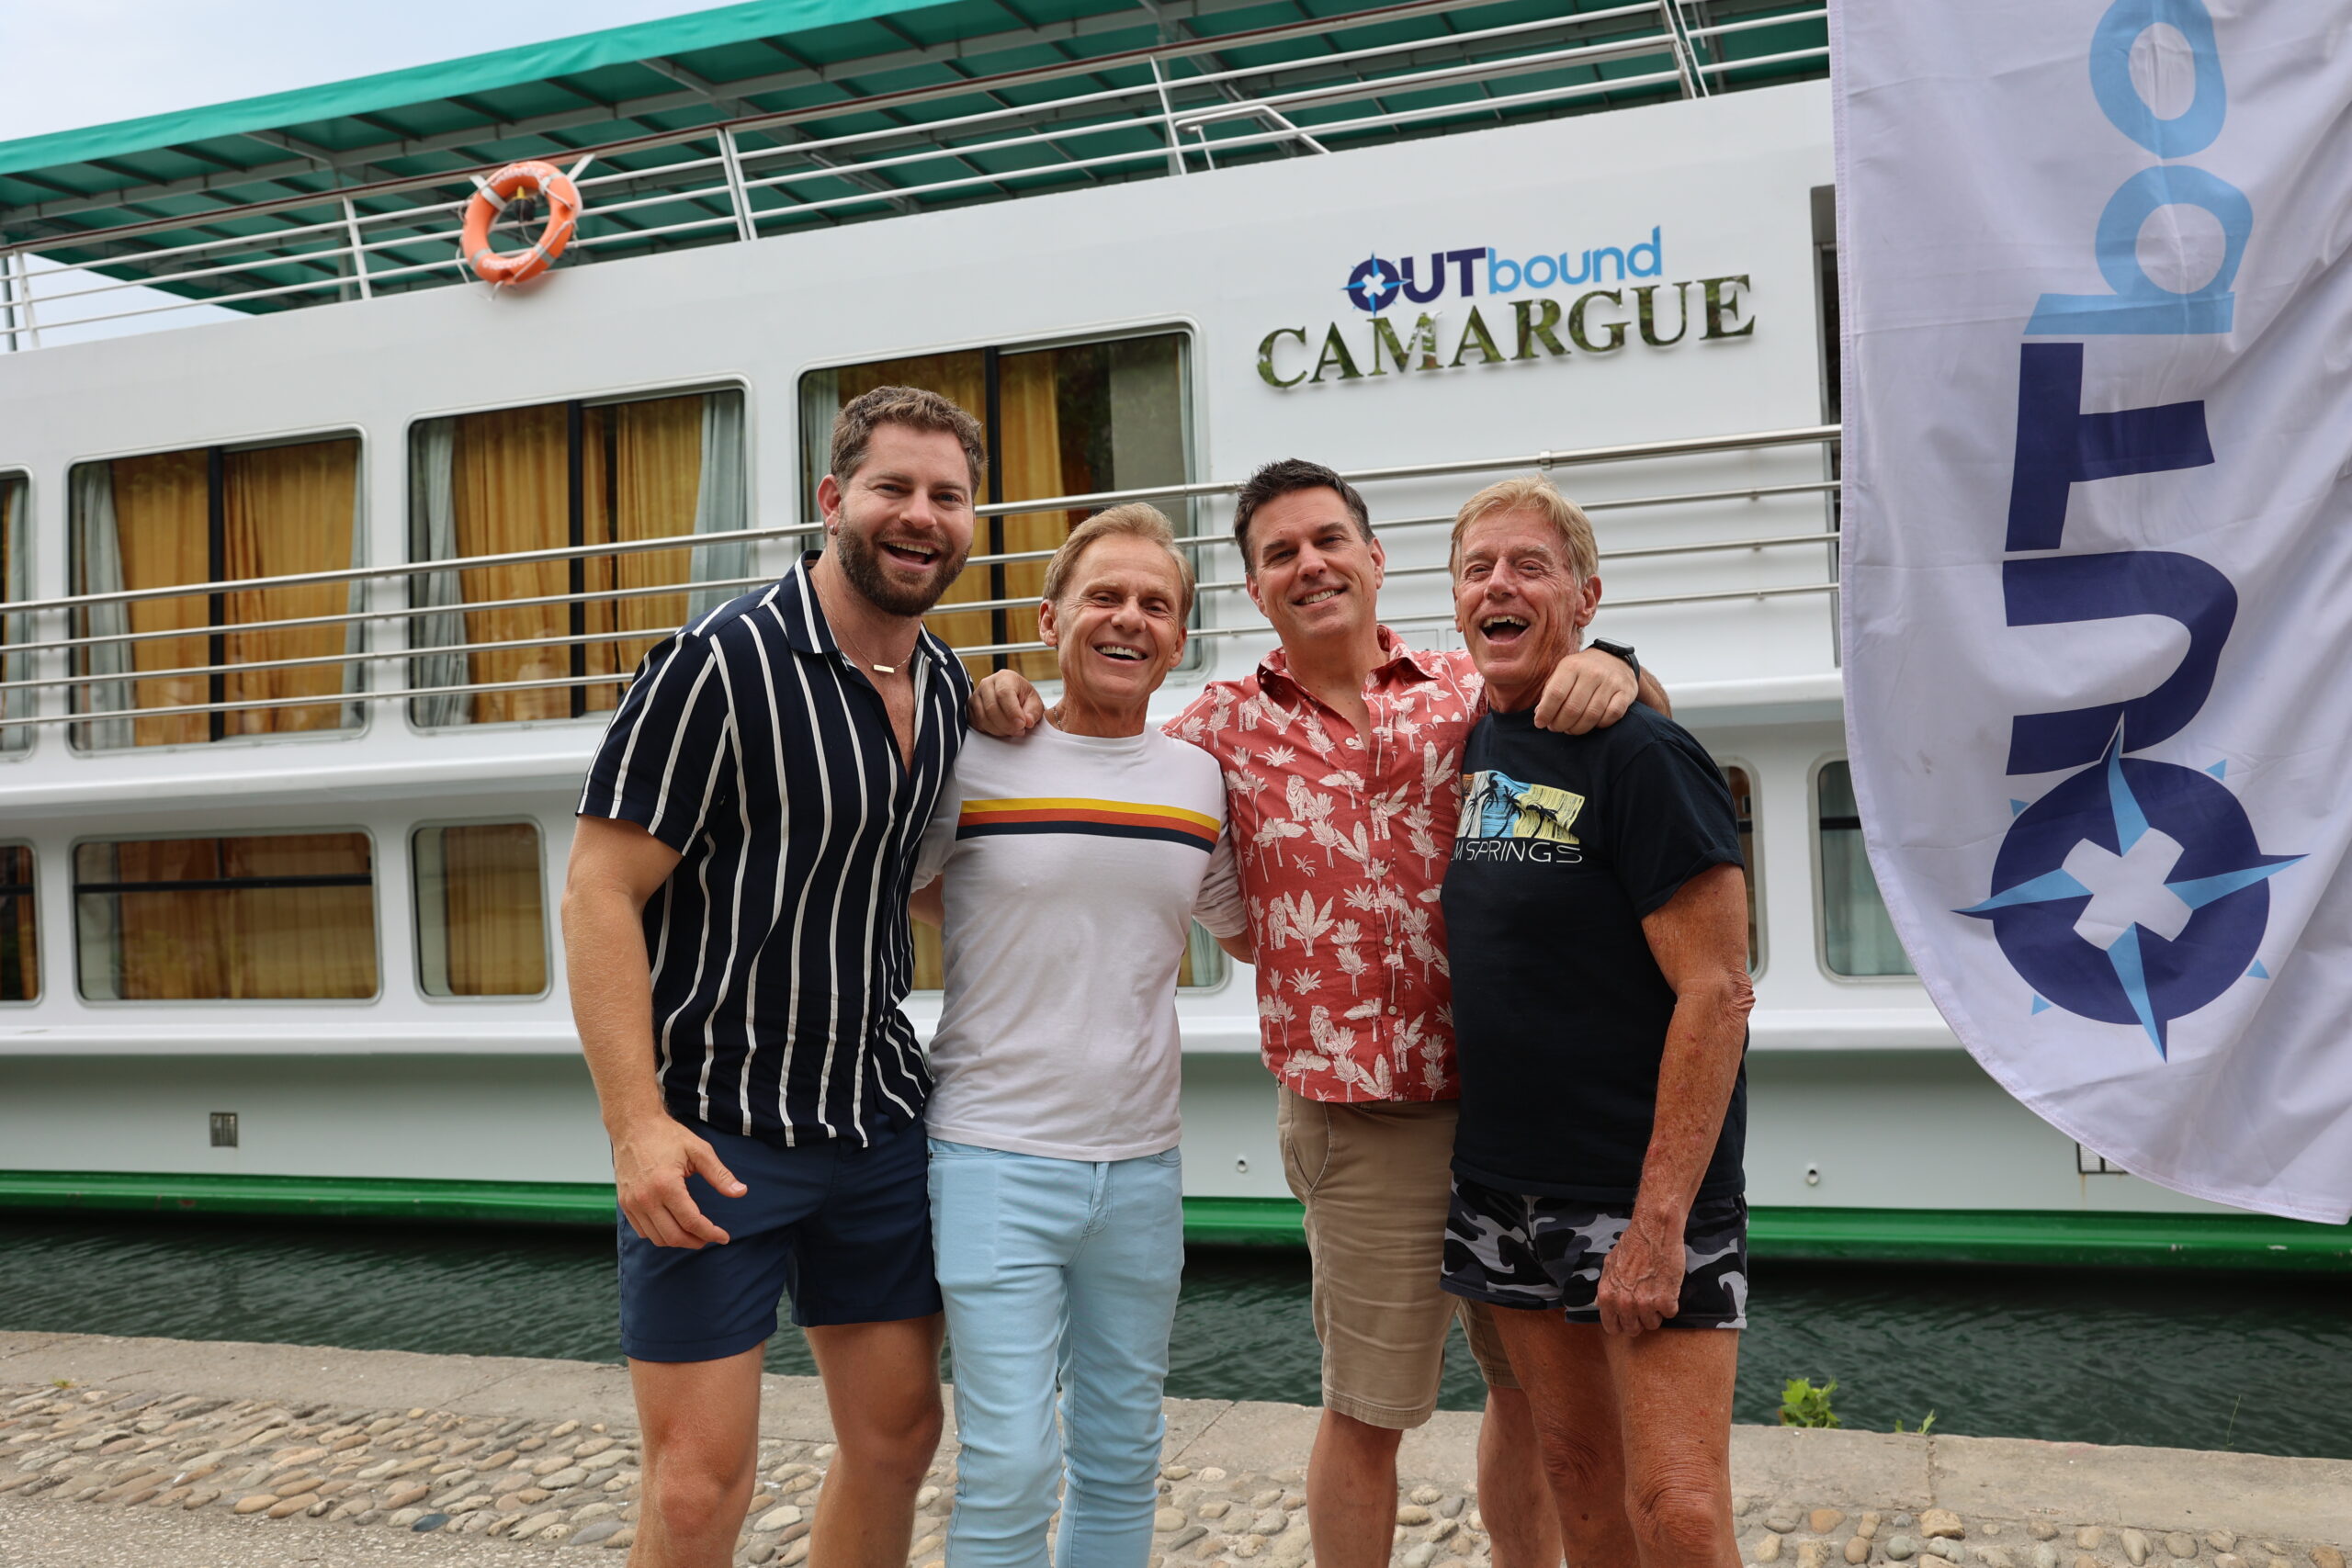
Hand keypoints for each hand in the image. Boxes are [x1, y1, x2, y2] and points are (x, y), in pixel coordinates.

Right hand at [611, 1114, 744, 1248]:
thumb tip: (741, 1192)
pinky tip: (673, 1226)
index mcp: (666, 1185)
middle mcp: (646, 1198)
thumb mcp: (699, 1150)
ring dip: (678, 1241)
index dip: (710, 1233)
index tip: (724, 1237)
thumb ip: (720, 1175)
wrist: (633, 1126)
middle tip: (710, 1237)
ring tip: (694, 1234)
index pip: (691, 1221)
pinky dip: (660, 1235)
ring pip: (657, 1238)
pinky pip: (643, 1231)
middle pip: (674, 1236)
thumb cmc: (666, 1136)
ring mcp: (632, 1203)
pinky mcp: (625, 1204)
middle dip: (696, 1241)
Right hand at [970, 669, 1044, 736]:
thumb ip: (1033, 712)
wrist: (1013, 698)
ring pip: (983, 718)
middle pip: (991, 707)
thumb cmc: (1023, 698)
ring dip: (999, 730)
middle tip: (1019, 730)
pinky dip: (990, 731)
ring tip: (1012, 730)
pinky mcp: (971, 708)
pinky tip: (1001, 729)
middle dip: (1007, 725)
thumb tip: (1027, 721)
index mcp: (1005, 677)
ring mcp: (976, 696)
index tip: (1022, 724)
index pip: (1004, 693)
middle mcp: (987, 684)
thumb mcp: (1035, 703)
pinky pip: (977, 723)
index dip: (1013, 712)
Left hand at [1534, 645, 1636, 734]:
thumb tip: (1539, 715)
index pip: (1555, 694)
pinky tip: (1593, 723)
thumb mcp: (1563, 672)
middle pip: (1573, 708)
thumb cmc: (1583, 670)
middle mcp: (1592, 672)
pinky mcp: (1626, 692)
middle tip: (1556, 728)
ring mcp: (1611, 682)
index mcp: (1572, 666)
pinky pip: (1611, 716)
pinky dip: (1600, 725)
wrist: (1615, 659)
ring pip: (1591, 715)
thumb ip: (1550, 691)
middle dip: (1560, 724)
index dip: (1546, 713)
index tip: (1540, 723)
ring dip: (1578, 728)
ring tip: (1571, 729)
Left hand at [1596, 1212, 1685, 1334]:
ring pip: (1653, 1324)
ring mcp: (1645, 1304)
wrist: (1654, 1231)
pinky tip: (1668, 1287)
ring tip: (1657, 1292)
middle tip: (1646, 1304)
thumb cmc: (1633, 1244)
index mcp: (1607, 1296)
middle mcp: (1624, 1303)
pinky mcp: (1665, 1301)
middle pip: (1633, 1329)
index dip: (1621, 1324)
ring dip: (1656, 1312)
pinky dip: (1671, 1303)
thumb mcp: (1609, 1265)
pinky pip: (1670, 1313)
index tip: (1629, 1319)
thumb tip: (1600, 1304)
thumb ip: (1606, 1288)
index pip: (1612, 1327)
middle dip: (1639, 1319)